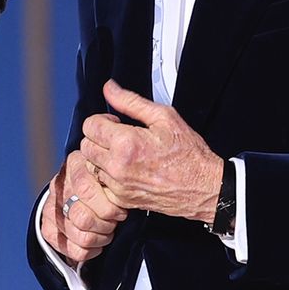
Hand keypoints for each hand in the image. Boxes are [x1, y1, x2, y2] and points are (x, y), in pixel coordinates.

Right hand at [39, 149, 127, 265]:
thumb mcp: (114, 171)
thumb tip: (131, 182)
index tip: (121, 212)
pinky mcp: (47, 223)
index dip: (109, 208)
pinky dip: (83, 251)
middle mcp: (61, 183)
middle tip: (114, 223)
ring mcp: (51, 203)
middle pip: (82, 217)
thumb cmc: (109, 181)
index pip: (86, 191)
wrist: (87, 188)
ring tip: (106, 232)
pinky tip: (95, 245)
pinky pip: (64, 245)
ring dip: (96, 238)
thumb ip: (119, 175)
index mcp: (77, 164)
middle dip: (104, 225)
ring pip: (75, 232)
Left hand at [80, 80, 223, 222]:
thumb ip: (130, 101)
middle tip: (119, 137)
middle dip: (99, 138)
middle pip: (86, 146)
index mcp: (126, 143)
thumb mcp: (164, 117)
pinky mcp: (121, 201)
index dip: (103, 120)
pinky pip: (100, 185)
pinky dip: (107, 177)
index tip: (116, 123)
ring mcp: (118, 186)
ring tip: (123, 154)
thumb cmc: (188, 153)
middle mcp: (118, 167)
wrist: (202, 186)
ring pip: (91, 166)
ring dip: (101, 157)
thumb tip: (110, 88)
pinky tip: (125, 171)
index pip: (90, 125)